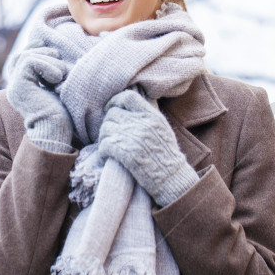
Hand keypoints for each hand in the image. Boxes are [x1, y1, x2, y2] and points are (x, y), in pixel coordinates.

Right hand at [6, 39, 73, 152]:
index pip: (19, 60)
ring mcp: (15, 86)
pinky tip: (57, 79)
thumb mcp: (54, 88)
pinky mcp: (19, 86)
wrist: (57, 131)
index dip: (31, 47)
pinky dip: (47, 66)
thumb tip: (53, 51)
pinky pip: (30, 62)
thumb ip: (48, 73)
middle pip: (22, 55)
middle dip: (43, 52)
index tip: (45, 44)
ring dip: (50, 61)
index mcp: (22, 88)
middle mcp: (14, 87)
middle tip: (59, 62)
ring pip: (27, 56)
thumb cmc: (61, 114)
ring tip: (61, 76)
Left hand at [97, 89, 198, 205]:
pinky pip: (104, 145)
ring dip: (104, 137)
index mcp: (151, 115)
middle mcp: (142, 123)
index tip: (111, 109)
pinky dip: (102, 151)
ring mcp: (133, 138)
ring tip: (109, 146)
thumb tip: (126, 105)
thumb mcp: (161, 128)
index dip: (115, 101)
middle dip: (109, 123)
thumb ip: (146, 115)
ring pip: (105, 128)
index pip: (128, 97)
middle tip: (110, 133)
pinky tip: (107, 156)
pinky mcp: (126, 153)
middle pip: (112, 113)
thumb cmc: (166, 154)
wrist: (172, 178)